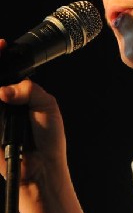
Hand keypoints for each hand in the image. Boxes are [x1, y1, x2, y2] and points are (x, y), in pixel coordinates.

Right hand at [0, 39, 66, 189]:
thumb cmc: (48, 139)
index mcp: (18, 94)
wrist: (42, 167)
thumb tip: (3, 90)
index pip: (6, 72)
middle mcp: (3, 103)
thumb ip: (28, 89)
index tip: (1, 45)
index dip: (1, 56)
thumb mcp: (47, 105)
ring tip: (3, 93)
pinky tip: (0, 98)